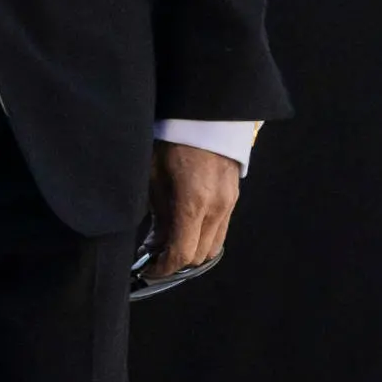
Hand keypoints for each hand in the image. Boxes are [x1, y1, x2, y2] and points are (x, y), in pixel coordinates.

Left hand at [148, 139, 241, 277]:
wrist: (203, 113)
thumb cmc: (173, 139)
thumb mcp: (154, 176)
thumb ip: (157, 215)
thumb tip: (154, 245)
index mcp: (193, 202)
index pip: (182, 254)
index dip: (163, 268)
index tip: (148, 269)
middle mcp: (217, 207)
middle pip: (199, 256)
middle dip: (175, 263)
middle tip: (153, 256)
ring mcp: (229, 203)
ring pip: (213, 246)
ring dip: (191, 251)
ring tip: (167, 243)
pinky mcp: (233, 197)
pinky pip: (219, 229)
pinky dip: (202, 236)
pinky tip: (184, 226)